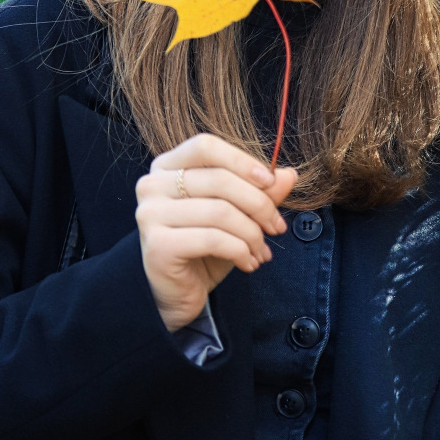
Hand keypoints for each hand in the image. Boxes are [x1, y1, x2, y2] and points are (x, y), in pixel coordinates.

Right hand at [135, 133, 295, 332]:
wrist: (178, 293)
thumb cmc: (205, 247)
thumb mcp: (236, 215)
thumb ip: (259, 192)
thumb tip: (289, 175)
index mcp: (167, 166)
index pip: (206, 146)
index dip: (241, 160)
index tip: (270, 183)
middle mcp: (152, 185)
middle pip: (219, 179)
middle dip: (259, 204)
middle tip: (277, 227)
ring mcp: (150, 214)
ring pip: (220, 211)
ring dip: (252, 234)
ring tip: (262, 251)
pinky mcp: (158, 245)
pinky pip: (213, 239)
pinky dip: (240, 251)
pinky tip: (249, 263)